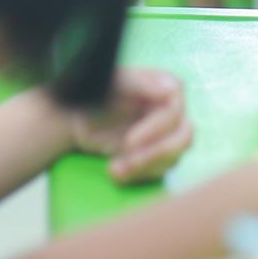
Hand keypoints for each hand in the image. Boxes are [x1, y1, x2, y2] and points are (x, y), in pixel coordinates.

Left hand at [67, 67, 192, 183]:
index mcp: (166, 87)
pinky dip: (138, 175)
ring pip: (173, 157)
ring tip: (114, 169)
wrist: (75, 117)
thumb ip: (141, 83)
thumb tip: (170, 90)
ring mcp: (166, 133)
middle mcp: (171, 110)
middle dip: (154, 154)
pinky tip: (115, 171)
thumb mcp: (113, 83)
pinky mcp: (156, 154)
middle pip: (182, 137)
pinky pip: (160, 170)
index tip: (129, 142)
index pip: (175, 110)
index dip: (156, 128)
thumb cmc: (93, 92)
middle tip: (125, 159)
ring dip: (143, 167)